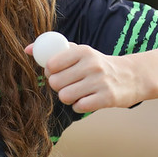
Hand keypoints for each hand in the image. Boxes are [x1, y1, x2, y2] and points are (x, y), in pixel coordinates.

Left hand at [26, 42, 141, 112]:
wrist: (131, 77)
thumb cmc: (98, 64)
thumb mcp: (80, 52)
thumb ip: (55, 50)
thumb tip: (27, 49)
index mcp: (83, 51)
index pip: (51, 64)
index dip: (49, 71)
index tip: (56, 72)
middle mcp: (91, 64)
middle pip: (55, 82)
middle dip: (57, 86)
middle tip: (68, 84)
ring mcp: (100, 82)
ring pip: (64, 96)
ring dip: (68, 97)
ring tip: (78, 92)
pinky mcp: (107, 98)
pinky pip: (78, 107)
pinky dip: (79, 106)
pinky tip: (87, 100)